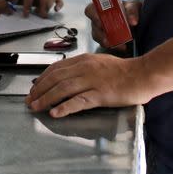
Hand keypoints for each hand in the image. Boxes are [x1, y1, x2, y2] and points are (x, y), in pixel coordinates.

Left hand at [25, 53, 151, 117]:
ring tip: (36, 107)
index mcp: (84, 60)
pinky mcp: (100, 94)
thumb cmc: (123, 70)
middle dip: (39, 89)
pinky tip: (55, 113)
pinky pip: (79, 101)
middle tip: (30, 100)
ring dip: (46, 98)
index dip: (42, 78)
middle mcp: (85, 68)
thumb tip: (67, 76)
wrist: (143, 74)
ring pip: (63, 88)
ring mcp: (92, 81)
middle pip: (56, 78)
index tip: (34, 87)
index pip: (56, 68)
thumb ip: (83, 67)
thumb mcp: (99, 62)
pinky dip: (65, 107)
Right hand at [85, 0, 140, 51]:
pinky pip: (106, 44)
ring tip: (118, 44)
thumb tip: (133, 22)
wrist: (135, 20)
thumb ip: (132, 11)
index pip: (90, 10)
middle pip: (93, 26)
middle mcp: (98, 19)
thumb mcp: (133, 6)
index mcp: (101, 7)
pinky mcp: (106, 39)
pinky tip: (123, 47)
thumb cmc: (130, 9)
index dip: (93, 15)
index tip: (100, 22)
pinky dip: (114, 46)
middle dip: (100, 33)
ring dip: (107, 41)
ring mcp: (100, 30)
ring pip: (98, 38)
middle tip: (108, 38)